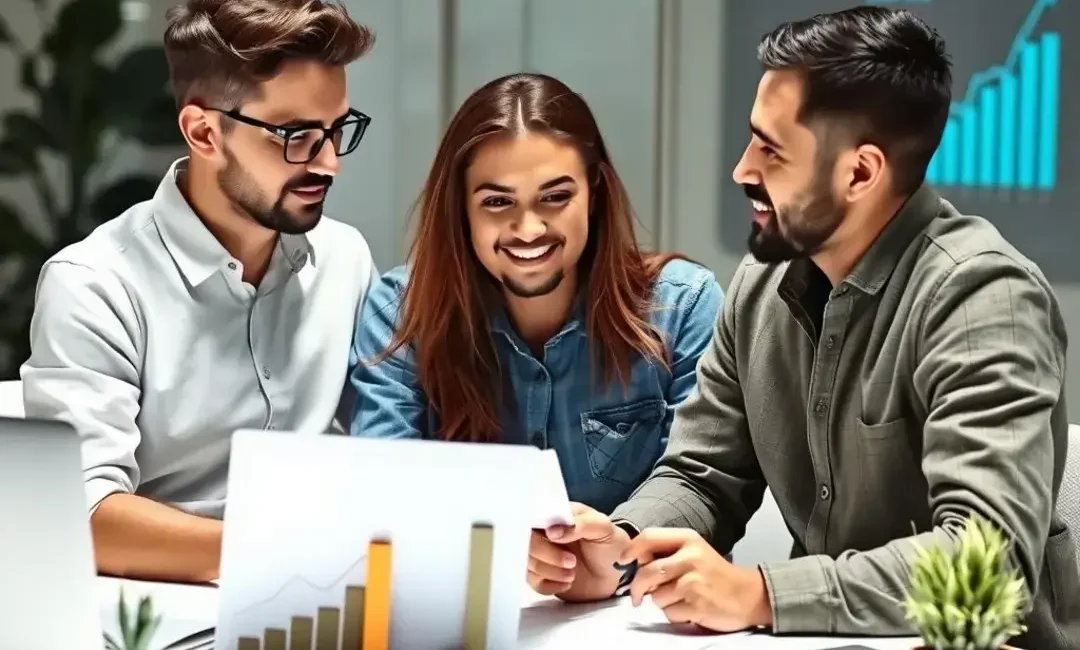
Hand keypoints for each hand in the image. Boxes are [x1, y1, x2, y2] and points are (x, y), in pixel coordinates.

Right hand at [526, 502, 629, 601]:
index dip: (537, 529)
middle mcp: (543, 534)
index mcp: (554, 515)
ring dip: (549, 571)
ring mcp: (542, 555)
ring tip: (572, 574)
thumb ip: (580, 524)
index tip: (553, 538)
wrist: (618, 572)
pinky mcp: (543, 576)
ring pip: (527, 563)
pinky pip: (533, 582)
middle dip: (546, 554)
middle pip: (525, 542)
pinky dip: (549, 585)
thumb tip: (551, 531)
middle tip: (571, 561)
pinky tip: (567, 583)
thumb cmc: (610, 543)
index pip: (531, 517)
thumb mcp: (603, 527)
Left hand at [619, 528, 771, 631]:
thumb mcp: (693, 551)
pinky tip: (689, 608)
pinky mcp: (698, 605)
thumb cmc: (715, 574)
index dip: (631, 550)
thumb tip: (633, 559)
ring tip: (679, 598)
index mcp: (688, 539)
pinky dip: (675, 615)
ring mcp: (694, 582)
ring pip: (656, 596)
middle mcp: (691, 557)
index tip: (623, 561)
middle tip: (638, 595)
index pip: (649, 537)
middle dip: (638, 587)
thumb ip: (666, 551)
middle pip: (646, 572)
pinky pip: (669, 613)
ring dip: (662, 602)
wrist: (748, 595)